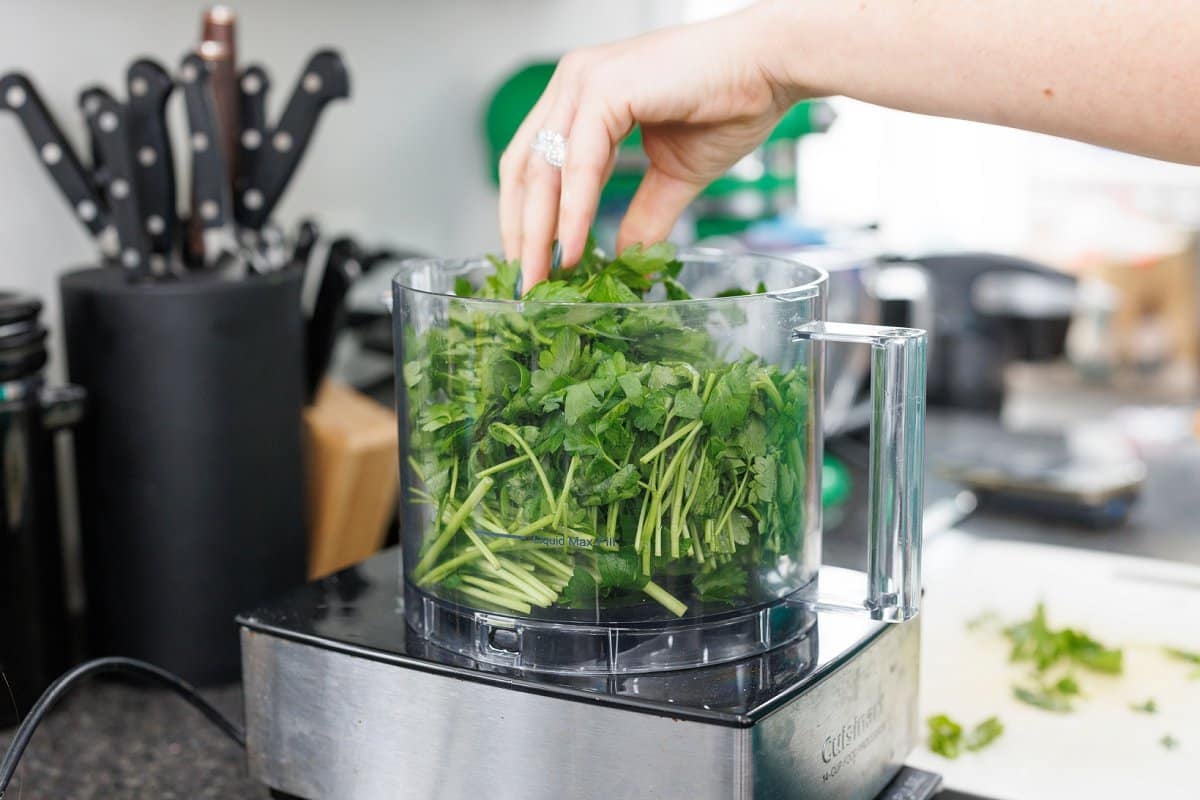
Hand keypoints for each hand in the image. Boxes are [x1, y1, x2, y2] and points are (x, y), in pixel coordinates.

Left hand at [499, 1, 802, 288]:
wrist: (772, 69)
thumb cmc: (731, 104)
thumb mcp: (675, 175)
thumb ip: (644, 217)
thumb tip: (630, 264)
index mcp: (582, 96)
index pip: (532, 163)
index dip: (523, 217)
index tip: (530, 264)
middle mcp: (574, 83)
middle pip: (523, 168)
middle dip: (520, 232)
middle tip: (527, 283)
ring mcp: (585, 81)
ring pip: (543, 168)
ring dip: (539, 230)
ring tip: (543, 276)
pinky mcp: (606, 87)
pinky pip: (580, 162)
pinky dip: (574, 211)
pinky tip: (575, 249)